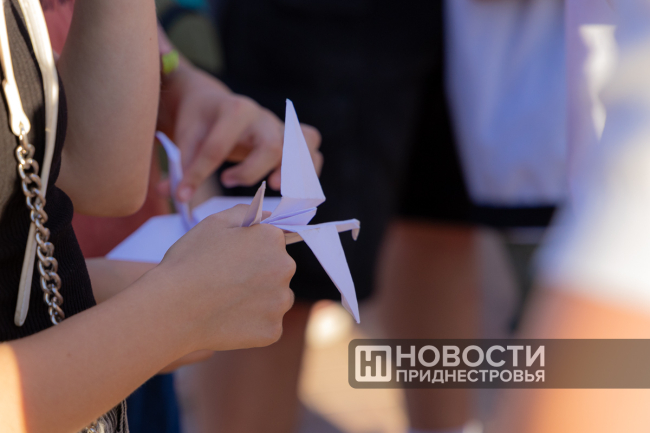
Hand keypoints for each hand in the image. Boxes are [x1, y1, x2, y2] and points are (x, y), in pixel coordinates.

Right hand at [156, 204, 295, 351]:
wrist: (172, 309)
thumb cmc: (189, 263)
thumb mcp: (214, 223)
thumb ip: (246, 213)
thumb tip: (267, 216)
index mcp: (272, 240)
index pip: (273, 241)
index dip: (252, 250)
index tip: (233, 259)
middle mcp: (284, 269)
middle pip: (277, 270)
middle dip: (259, 274)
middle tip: (226, 282)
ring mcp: (280, 302)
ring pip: (275, 298)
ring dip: (258, 300)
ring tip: (226, 302)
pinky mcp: (272, 331)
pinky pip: (267, 324)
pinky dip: (252, 324)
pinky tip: (228, 320)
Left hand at [158, 62, 322, 201]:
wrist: (211, 101)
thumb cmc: (199, 121)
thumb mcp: (186, 137)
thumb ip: (181, 165)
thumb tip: (168, 194)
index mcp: (233, 109)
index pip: (218, 146)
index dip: (198, 174)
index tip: (183, 194)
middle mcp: (262, 116)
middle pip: (272, 145)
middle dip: (253, 171)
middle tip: (229, 181)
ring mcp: (280, 126)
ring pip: (305, 141)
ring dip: (295, 169)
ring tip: (276, 187)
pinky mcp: (291, 138)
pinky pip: (313, 150)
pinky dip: (310, 170)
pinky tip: (294, 190)